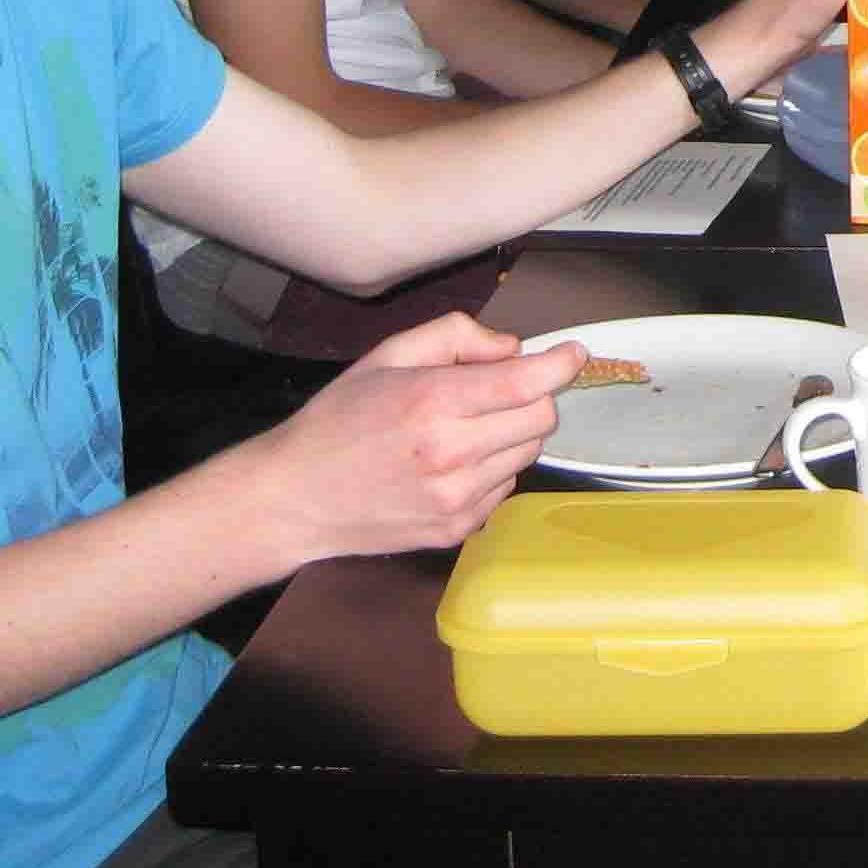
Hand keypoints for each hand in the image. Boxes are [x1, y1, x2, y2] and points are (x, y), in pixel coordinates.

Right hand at [255, 311, 583, 562]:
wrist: (295, 497)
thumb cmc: (339, 420)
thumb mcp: (387, 356)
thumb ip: (456, 337)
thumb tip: (512, 349)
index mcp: (432, 402)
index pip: (525, 383)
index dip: (559, 364)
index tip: (572, 354)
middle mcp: (450, 454)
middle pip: (540, 418)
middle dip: (531, 397)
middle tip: (498, 391)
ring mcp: (456, 499)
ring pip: (527, 454)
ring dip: (511, 434)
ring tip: (463, 429)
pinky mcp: (455, 530)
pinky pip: (504, 488)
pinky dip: (492, 470)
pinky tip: (451, 465)